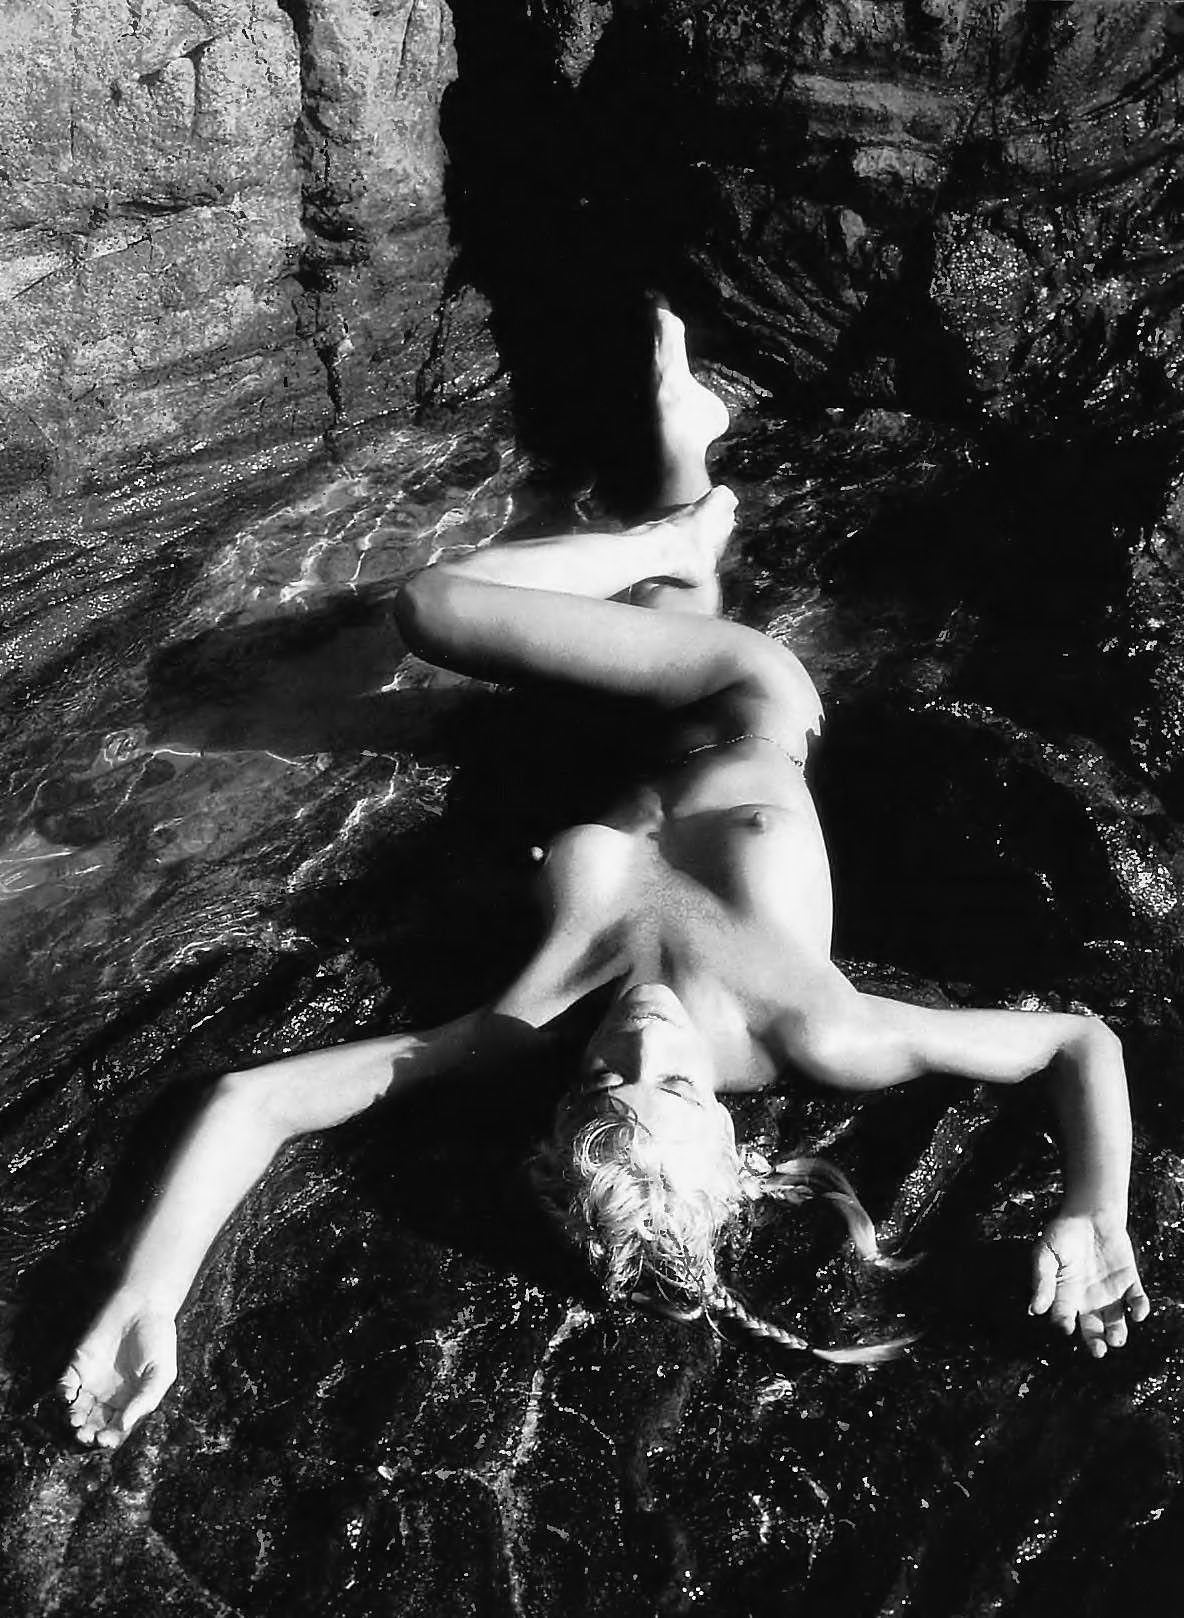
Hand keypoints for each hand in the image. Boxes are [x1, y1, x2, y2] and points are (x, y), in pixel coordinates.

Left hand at [58, 1291, 177, 1447]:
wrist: (143, 1306)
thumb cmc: (158, 1340)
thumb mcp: (162, 1373)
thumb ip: (145, 1400)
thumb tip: (124, 1425)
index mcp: (131, 1402)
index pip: (117, 1429)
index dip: (110, 1438)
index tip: (104, 1440)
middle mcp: (109, 1397)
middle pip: (94, 1424)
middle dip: (88, 1434)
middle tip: (85, 1435)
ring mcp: (92, 1383)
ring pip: (77, 1410)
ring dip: (73, 1419)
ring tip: (75, 1420)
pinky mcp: (78, 1366)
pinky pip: (66, 1386)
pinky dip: (64, 1394)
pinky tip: (70, 1395)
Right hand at [1030, 1210, 1149, 1356]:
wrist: (1090, 1213)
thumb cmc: (1062, 1233)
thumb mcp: (1044, 1253)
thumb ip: (1041, 1280)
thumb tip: (1034, 1309)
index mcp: (1065, 1295)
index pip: (1064, 1318)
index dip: (1064, 1325)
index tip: (1065, 1329)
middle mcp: (1089, 1300)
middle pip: (1093, 1329)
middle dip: (1096, 1343)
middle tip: (1099, 1351)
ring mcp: (1110, 1293)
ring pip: (1116, 1322)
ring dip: (1118, 1333)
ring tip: (1116, 1339)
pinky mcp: (1129, 1282)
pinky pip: (1137, 1301)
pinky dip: (1140, 1308)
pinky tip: (1137, 1313)